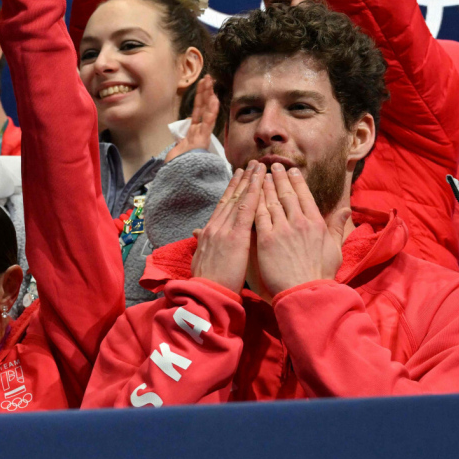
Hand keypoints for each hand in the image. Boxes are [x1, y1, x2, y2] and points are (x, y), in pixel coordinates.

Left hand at [166, 75, 218, 161]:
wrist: (180, 179)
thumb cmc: (178, 168)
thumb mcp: (176, 152)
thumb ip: (180, 143)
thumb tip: (181, 137)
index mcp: (192, 133)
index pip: (197, 112)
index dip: (200, 98)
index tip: (202, 85)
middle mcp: (198, 132)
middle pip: (202, 108)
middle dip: (205, 92)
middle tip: (208, 77)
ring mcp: (201, 136)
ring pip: (205, 112)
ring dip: (208, 96)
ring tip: (210, 81)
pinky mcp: (202, 140)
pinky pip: (207, 124)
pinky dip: (211, 111)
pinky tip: (214, 99)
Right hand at [191, 162, 265, 292]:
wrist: (206, 294)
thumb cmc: (207, 282)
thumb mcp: (200, 259)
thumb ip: (201, 243)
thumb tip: (197, 233)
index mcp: (209, 233)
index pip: (222, 206)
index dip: (231, 190)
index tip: (239, 176)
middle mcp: (215, 226)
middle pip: (231, 198)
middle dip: (242, 180)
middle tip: (251, 164)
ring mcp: (224, 230)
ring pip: (239, 199)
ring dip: (250, 181)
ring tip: (258, 166)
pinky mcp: (235, 237)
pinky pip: (246, 210)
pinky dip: (254, 194)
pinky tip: (261, 183)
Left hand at [253, 164, 348, 295]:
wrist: (305, 292)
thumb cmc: (321, 274)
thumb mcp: (335, 249)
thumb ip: (337, 227)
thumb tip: (346, 210)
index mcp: (316, 223)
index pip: (305, 195)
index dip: (296, 181)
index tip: (291, 171)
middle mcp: (300, 222)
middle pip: (287, 193)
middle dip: (279, 177)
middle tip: (272, 166)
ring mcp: (282, 229)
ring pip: (271, 201)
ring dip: (265, 186)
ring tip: (259, 175)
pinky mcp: (266, 239)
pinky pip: (259, 215)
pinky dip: (255, 202)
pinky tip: (250, 194)